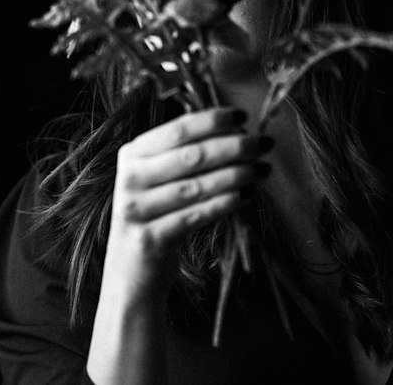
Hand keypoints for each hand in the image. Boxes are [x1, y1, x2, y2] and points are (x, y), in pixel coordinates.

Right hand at [101, 106, 271, 307]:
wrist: (132, 275)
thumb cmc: (157, 216)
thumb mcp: (159, 179)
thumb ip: (186, 152)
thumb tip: (236, 129)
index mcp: (133, 154)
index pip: (179, 129)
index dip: (213, 120)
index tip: (243, 116)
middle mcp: (129, 178)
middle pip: (191, 155)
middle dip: (233, 146)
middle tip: (263, 143)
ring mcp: (135, 210)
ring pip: (196, 186)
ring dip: (235, 175)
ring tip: (262, 170)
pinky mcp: (148, 239)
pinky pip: (194, 216)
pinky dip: (223, 205)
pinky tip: (246, 197)